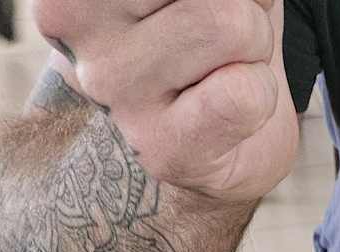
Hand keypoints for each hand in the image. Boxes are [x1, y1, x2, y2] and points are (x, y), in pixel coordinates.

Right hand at [31, 0, 298, 203]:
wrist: (211, 146)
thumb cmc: (204, 42)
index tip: (199, 5)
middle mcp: (76, 24)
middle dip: (242, 2)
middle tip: (220, 35)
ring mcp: (114, 91)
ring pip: (232, 24)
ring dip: (255, 46)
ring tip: (224, 68)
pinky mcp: (161, 150)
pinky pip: (245, 94)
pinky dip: (262, 95)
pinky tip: (230, 111)